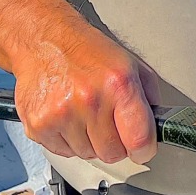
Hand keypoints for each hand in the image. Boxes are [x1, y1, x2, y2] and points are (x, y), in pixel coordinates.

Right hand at [0, 0, 160, 164]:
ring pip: (87, 154)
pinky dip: (67, 141)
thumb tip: (157, 125)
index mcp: (118, 84)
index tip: (142, 148)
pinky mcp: (38, 125)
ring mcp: (61, 114)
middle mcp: (89, 100)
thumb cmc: (87, 50)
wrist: (44, 40)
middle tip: (108, 121)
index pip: (139, 139)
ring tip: (83, 113)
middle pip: (113, 153)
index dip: (144, 148)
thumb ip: (148, 96)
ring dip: (89, 141)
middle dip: (115, 142)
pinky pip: (62, 152)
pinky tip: (66, 116)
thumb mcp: (130, 63)